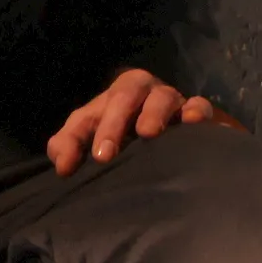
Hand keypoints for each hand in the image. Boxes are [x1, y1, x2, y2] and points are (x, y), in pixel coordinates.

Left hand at [47, 67, 219, 173]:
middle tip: (105, 154)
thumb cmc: (126, 137)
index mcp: (108, 103)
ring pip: (161, 96)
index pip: (85, 116)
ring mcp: (170, 100)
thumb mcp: (94, 140)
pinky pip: (199, 105)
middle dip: (112, 123)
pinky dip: (196, 110)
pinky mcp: (197, 112)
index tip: (68, 167)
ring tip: (148, 133)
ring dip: (152, 112)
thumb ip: (69, 148)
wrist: (175, 133)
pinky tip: (192, 122)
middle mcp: (139, 95)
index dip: (73, 139)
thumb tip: (62, 165)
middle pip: (123, 96)